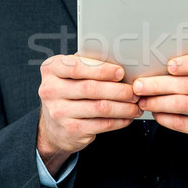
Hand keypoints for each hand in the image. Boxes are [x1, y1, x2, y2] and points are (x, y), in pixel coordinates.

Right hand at [37, 55, 141, 175]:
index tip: (121, 72)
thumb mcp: (70, 73)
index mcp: (51, 69)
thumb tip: (119, 58)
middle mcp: (50, 90)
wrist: (52, 126)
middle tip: (135, 90)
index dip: (102, 69)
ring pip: (100, 108)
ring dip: (123, 106)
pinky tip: (128, 116)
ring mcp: (59, 112)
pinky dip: (119, 120)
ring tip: (136, 104)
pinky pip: (102, 124)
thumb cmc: (68, 91)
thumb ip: (88, 63)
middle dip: (118, 89)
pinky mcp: (71, 130)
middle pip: (91, 88)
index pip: (77, 67)